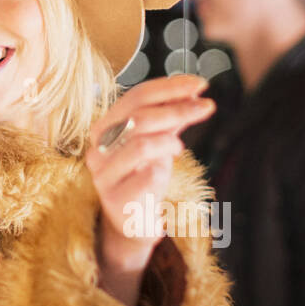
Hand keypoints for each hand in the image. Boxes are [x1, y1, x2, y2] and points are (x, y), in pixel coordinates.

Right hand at [86, 74, 215, 267]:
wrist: (131, 220)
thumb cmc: (142, 176)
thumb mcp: (157, 141)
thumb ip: (171, 117)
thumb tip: (193, 90)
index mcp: (105, 126)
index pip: (136, 96)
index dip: (170, 87)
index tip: (200, 84)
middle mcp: (99, 147)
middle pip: (138, 117)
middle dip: (176, 109)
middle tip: (206, 107)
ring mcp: (104, 174)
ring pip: (140, 145)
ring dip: (168, 141)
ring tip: (180, 147)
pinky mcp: (116, 200)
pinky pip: (145, 178)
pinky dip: (162, 171)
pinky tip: (164, 173)